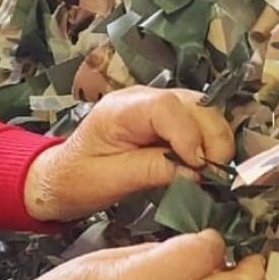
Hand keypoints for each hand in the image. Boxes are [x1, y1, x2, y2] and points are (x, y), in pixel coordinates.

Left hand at [23, 86, 234, 221]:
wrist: (63, 176)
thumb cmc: (79, 178)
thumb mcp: (111, 179)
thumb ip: (152, 170)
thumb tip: (196, 171)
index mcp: (119, 110)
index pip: (166, 107)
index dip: (190, 135)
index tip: (198, 166)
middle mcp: (139, 99)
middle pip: (194, 103)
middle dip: (212, 138)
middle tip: (212, 173)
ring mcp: (153, 105)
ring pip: (203, 110)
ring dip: (215, 140)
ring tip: (208, 170)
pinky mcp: (164, 118)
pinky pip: (198, 122)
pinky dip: (209, 141)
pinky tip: (202, 164)